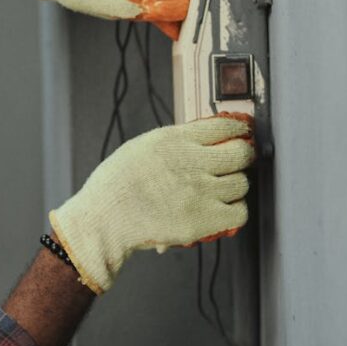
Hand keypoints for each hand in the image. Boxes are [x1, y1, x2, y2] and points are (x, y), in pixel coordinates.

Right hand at [49, 113, 254, 294]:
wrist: (104, 219)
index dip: (238, 129)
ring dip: (235, 186)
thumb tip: (204, 139)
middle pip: (241, 153)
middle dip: (242, 156)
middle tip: (237, 162)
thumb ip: (175, 142)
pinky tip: (222, 209)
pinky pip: (239, 212)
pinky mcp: (204, 220)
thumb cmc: (115, 185)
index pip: (225, 125)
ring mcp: (201, 192)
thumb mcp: (143, 146)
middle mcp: (192, 162)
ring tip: (221, 190)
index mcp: (175, 140)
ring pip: (242, 184)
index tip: (241, 133)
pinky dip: (234, 212)